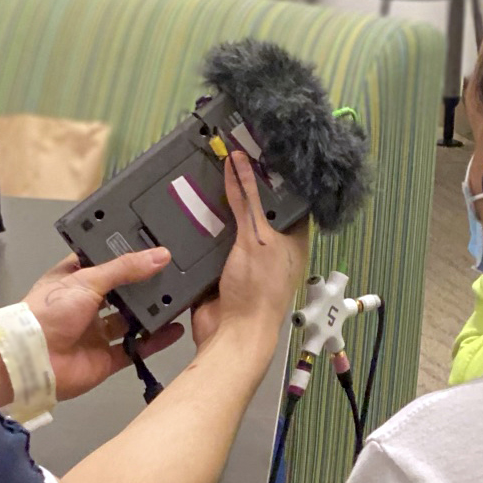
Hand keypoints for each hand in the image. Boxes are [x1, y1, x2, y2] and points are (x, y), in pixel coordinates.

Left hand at [21, 249, 186, 401]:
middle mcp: (86, 305)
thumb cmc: (50, 311)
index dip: (125, 256)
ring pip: (130, 321)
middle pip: (121, 293)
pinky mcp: (107, 359)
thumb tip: (161, 255)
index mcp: (74, 280)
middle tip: (175, 273)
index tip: (153, 247)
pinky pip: (136, 348)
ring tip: (180, 299)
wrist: (32, 361)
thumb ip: (125, 268)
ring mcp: (97, 333)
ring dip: (151, 312)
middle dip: (143, 286)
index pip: (103, 263)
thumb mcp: (87, 279)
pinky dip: (155, 341)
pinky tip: (175, 330)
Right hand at [192, 152, 308, 348]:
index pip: (288, 198)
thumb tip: (238, 161)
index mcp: (292, 239)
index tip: (260, 147)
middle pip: (257, 208)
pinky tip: (189, 203)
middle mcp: (272, 245)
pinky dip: (202, 225)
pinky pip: (212, 239)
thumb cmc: (258, 289)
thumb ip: (246, 200)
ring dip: (219, 205)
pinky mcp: (221, 266)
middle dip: (243, 186)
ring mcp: (246, 256)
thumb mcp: (255, 238)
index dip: (276, 174)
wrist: (230, 335)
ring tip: (206, 170)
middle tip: (228, 153)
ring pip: (232, 222)